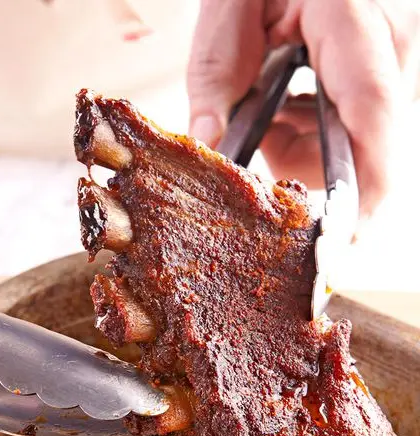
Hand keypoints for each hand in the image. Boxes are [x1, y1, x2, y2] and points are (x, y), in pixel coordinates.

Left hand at [188, 0, 419, 217]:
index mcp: (353, 17)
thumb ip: (216, 76)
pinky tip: (289, 104)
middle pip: (363, 151)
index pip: (372, 114)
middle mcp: (390, 45)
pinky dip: (313, 134)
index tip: (336, 245)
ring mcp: (393, 62)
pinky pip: (354, 135)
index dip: (361, 190)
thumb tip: (208, 148)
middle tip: (258, 135)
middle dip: (303, 166)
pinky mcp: (385, 77)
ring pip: (356, 151)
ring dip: (302, 148)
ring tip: (270, 107)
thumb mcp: (228, 8)